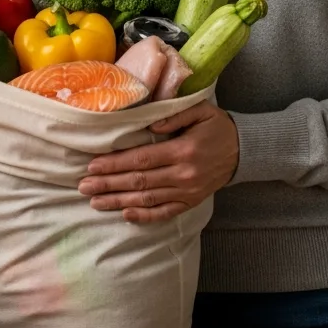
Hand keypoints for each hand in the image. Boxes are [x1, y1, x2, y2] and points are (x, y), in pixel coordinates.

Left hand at [78, 101, 238, 223]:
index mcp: (183, 151)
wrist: (244, 151)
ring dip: (119, 201)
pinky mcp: (190, 203)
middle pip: (139, 181)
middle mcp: (183, 175)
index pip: (142, 159)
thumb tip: (148, 125)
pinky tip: (125, 215)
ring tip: (95, 202)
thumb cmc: (218, 127)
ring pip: (147, 199)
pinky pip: (165, 213)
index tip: (93, 165)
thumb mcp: (201, 110)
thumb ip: (175, 115)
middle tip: (83, 186)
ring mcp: (187, 192)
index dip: (115, 164)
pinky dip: (145, 217)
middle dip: (109, 184)